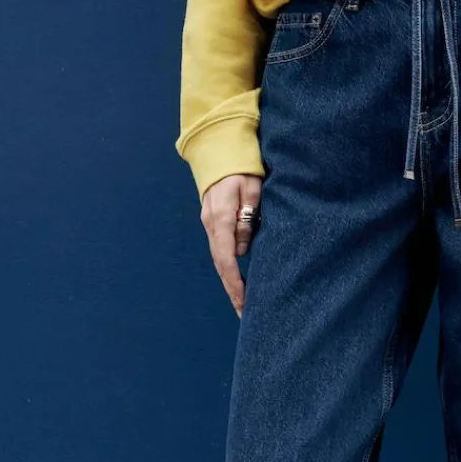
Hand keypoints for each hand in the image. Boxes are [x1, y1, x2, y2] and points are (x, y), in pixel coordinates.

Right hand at [200, 173, 263, 316]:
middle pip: (220, 264)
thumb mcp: (251, 188)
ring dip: (229, 282)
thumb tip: (242, 249)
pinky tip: (236, 280)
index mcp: (221, 217)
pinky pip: (220, 249)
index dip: (234, 283)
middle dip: (232, 290)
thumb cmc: (242, 166)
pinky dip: (228, 268)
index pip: (226, 258)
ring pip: (219, 258)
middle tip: (243, 314)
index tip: (244, 301)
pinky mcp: (213, 220)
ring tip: (241, 303)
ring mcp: (209, 222)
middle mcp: (211, 223)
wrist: (219, 148)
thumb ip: (247, 218)